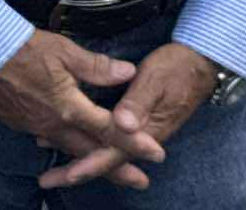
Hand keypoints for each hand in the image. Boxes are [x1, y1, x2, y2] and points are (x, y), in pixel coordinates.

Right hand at [0, 30, 155, 189]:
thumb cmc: (21, 46)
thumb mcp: (63, 51)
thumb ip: (97, 66)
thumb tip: (128, 72)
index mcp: (69, 107)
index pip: (110, 129)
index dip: (135, 142)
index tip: (158, 154)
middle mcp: (54, 124)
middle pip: (91, 152)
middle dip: (117, 168)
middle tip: (140, 182)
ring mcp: (34, 127)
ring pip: (68, 149)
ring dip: (90, 161)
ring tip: (105, 169)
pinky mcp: (17, 122)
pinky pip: (47, 139)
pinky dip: (63, 147)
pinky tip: (66, 144)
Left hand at [39, 42, 217, 190]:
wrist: (197, 63)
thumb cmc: (175, 69)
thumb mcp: (155, 81)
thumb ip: (138, 102)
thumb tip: (122, 124)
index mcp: (145, 130)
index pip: (113, 153)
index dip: (90, 164)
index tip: (69, 174)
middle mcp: (140, 135)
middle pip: (105, 159)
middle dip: (77, 170)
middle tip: (47, 181)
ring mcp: (137, 129)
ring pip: (104, 150)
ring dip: (78, 157)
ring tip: (52, 167)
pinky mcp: (133, 121)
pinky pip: (106, 137)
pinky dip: (86, 141)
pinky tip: (68, 139)